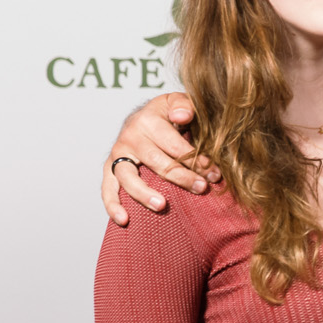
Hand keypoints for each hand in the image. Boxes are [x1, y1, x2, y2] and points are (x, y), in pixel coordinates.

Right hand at [102, 93, 217, 224]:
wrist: (144, 117)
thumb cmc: (168, 113)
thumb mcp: (178, 102)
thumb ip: (184, 105)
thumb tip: (182, 116)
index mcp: (148, 121)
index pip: (176, 146)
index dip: (197, 161)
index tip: (215, 175)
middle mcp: (130, 137)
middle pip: (157, 163)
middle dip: (182, 178)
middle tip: (202, 189)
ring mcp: (118, 154)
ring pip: (128, 177)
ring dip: (145, 194)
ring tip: (162, 205)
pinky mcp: (110, 169)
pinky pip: (107, 189)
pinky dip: (112, 205)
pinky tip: (124, 220)